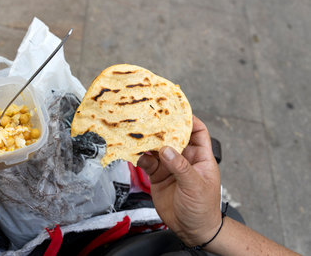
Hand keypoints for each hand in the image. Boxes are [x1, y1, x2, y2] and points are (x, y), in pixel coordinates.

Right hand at [137, 116, 220, 246]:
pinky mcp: (157, 175)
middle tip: (150, 119)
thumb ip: (180, 167)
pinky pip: (147, 161)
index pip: (197, 131)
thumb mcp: (195, 186)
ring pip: (157, 147)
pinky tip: (136, 155)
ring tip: (138, 135)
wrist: (192, 230)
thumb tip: (166, 149)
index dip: (189, 119)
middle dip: (163, 127)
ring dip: (148, 142)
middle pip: (173, 136)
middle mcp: (184, 158)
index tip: (176, 110)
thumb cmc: (203, 208)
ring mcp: (170, 166)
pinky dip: (141, 157)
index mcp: (200, 157)